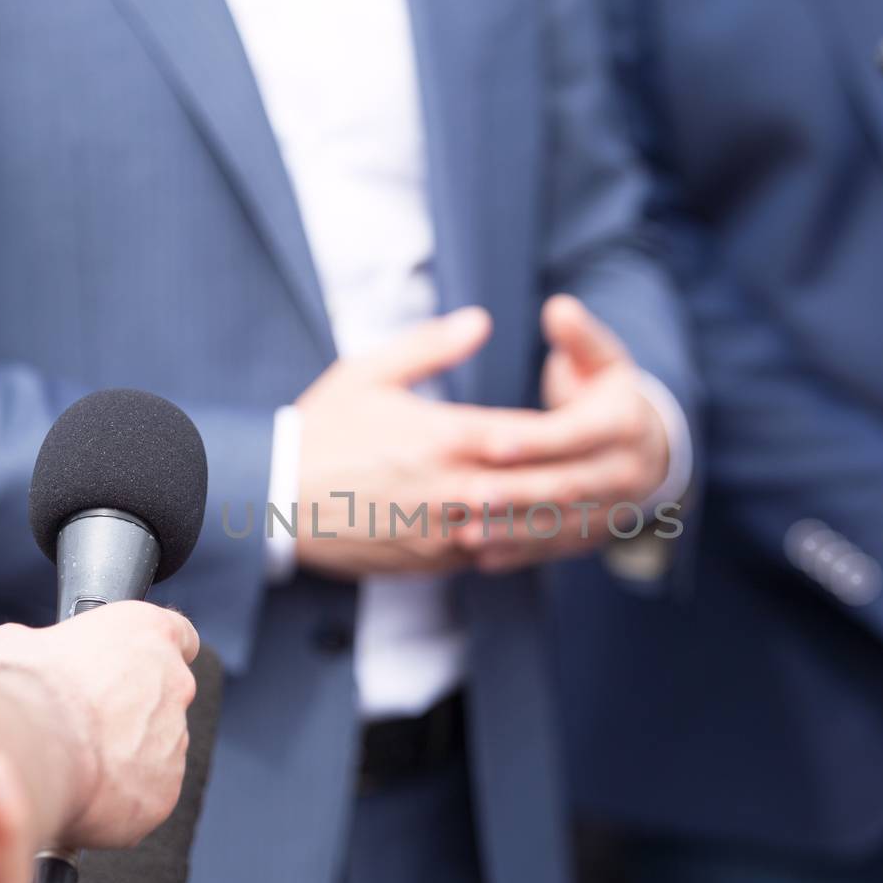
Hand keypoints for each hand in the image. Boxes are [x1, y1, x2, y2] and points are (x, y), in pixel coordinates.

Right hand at [0, 601, 197, 849]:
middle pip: (165, 698)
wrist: (29, 752)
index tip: (133, 665)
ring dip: (125, 756)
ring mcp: (174, 741)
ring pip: (155, 750)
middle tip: (86, 723)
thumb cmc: (26, 688)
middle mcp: (176, 685)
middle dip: (131, 710)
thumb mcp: (14, 643)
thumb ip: (37, 644)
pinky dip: (118, 797)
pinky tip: (81, 793)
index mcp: (149, 634)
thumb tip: (23, 654)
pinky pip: (144, 794)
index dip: (153, 652)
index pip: (180, 636)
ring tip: (76, 762)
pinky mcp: (163, 793)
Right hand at [292, 307, 583, 578]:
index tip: (591, 424)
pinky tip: (532, 533)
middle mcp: (453, 488)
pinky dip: (514, 544)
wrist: (273, 498)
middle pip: (537, 488)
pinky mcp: (428, 561)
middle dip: (573, 479)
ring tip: (586, 507)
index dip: (566, 432)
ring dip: (551, 517)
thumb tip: (481, 320)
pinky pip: (488, 556)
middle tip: (608, 471)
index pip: (529, 436)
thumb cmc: (320, 429)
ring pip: (519, 528)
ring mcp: (443, 531)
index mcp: (445, 436)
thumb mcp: (370, 371)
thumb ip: (433, 346)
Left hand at [456, 295, 671, 572]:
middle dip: (516, 493)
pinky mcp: (594, 534)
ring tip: (465, 532)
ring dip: (512, 532)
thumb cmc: (606, 392)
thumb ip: (579, 337)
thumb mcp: (602, 359)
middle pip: (566, 486)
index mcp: (624, 424)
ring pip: (559, 524)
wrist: (648, 448)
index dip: (534, 441)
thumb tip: (558, 308)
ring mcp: (612, 509)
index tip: (490, 441)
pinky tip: (479, 556)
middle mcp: (625, 471)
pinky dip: (518, 553)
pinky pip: (555, 548)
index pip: (575, 435)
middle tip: (467, 495)